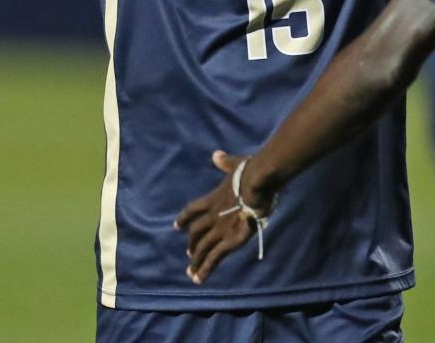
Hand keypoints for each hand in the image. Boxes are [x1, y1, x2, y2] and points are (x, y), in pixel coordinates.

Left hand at [174, 150, 272, 283]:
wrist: (257, 182)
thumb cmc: (250, 171)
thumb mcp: (235, 164)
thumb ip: (225, 162)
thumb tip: (217, 155)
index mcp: (213, 198)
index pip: (193, 210)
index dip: (184, 219)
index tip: (176, 227)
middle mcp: (212, 216)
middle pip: (196, 233)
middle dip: (192, 244)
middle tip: (188, 254)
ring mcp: (219, 229)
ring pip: (202, 248)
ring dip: (196, 260)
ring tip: (191, 272)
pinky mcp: (229, 240)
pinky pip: (214, 258)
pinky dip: (205, 269)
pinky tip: (199, 279)